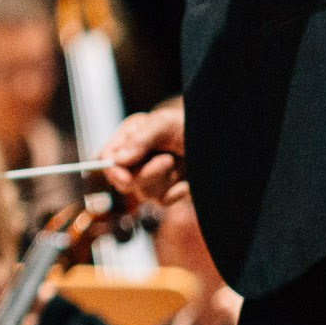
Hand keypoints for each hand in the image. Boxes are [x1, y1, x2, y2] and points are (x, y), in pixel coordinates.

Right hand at [100, 100, 188, 215]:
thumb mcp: (163, 123)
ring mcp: (151, 178)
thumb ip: (139, 139)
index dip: (111, 170)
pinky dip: (176, 189)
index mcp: (128, 139)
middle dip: (144, 174)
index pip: (106, 158)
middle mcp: (135, 160)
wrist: (219, 139)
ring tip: (178, 161)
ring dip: (163, 178)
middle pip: (123, 181)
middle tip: (167, 160)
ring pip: (144, 192)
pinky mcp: (167, 193)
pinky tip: (186, 175)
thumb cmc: (189, 123)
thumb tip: (118, 160)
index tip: (125, 177)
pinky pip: (163, 200)